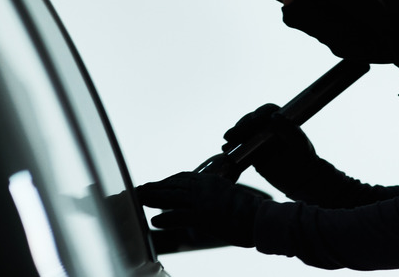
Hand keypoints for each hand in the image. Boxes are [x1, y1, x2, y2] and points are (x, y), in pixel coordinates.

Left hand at [136, 172, 266, 247]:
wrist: (259, 219)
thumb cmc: (248, 211)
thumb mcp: (229, 196)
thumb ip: (214, 196)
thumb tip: (203, 205)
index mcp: (211, 180)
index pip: (183, 178)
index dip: (167, 181)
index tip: (156, 184)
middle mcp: (204, 187)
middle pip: (173, 185)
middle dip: (154, 187)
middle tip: (139, 189)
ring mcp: (202, 200)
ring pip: (171, 196)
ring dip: (153, 198)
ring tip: (140, 200)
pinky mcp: (202, 215)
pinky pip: (178, 215)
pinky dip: (165, 218)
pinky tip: (155, 221)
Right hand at [223, 103, 317, 195]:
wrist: (302, 179)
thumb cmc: (304, 158)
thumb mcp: (299, 143)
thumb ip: (288, 129)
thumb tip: (274, 116)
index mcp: (280, 120)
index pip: (266, 112)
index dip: (258, 114)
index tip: (255, 121)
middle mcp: (267, 127)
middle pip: (250, 121)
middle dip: (241, 127)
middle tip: (233, 135)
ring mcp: (258, 139)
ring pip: (242, 133)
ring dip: (234, 136)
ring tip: (228, 143)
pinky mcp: (252, 153)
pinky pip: (240, 148)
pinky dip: (233, 149)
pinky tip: (226, 150)